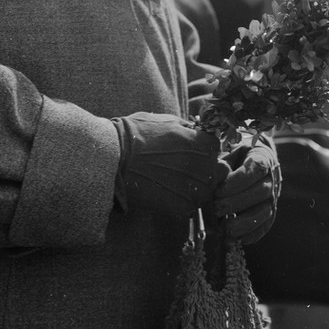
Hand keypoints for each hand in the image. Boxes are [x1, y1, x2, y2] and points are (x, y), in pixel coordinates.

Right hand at [114, 113, 229, 217]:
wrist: (113, 158)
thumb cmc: (138, 134)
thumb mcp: (168, 121)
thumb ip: (190, 128)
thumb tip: (199, 132)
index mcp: (204, 144)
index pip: (216, 147)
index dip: (203, 147)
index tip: (191, 149)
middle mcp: (205, 167)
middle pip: (216, 171)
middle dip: (203, 168)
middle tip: (181, 166)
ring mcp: (195, 190)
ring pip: (206, 190)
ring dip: (194, 186)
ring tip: (172, 179)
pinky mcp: (181, 207)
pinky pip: (192, 206)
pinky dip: (182, 200)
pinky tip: (166, 191)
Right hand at [197, 0, 264, 53]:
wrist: (187, 23)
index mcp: (254, 5)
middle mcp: (255, 24)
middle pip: (253, 15)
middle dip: (242, 12)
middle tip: (222, 10)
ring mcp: (245, 39)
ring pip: (247, 29)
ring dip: (237, 25)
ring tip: (217, 22)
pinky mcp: (235, 51)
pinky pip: (238, 44)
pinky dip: (230, 39)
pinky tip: (217, 35)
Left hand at [213, 135, 280, 244]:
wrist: (253, 164)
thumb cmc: (236, 160)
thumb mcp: (229, 155)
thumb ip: (222, 163)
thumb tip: (217, 171)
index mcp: (262, 159)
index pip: (256, 170)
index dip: (237, 182)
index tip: (218, 191)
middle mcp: (271, 179)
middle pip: (261, 192)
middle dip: (236, 203)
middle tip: (215, 209)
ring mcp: (273, 197)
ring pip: (265, 212)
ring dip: (244, 223)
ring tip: (225, 228)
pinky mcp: (270, 213)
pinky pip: (265, 226)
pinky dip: (251, 234)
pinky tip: (236, 238)